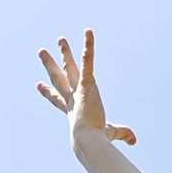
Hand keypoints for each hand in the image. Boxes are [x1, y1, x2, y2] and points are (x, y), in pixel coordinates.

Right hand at [36, 29, 136, 146]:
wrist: (87, 140)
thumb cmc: (96, 140)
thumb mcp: (109, 133)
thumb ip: (121, 133)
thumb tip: (133, 140)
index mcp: (72, 110)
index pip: (58, 99)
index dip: (47, 92)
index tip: (38, 84)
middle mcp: (72, 98)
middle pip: (59, 78)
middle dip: (50, 64)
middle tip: (41, 52)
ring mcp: (78, 89)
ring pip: (69, 67)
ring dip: (65, 52)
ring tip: (61, 39)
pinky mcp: (87, 83)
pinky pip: (87, 60)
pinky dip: (88, 46)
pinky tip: (88, 32)